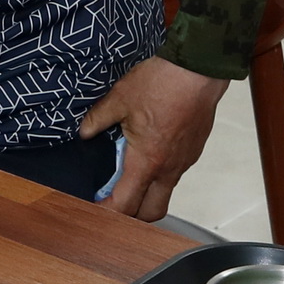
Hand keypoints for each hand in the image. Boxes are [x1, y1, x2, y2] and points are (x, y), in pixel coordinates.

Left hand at [79, 55, 222, 220]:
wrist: (198, 68)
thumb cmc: (163, 83)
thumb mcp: (120, 99)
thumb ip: (98, 119)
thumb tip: (85, 131)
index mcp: (147, 162)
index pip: (126, 204)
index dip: (107, 212)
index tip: (95, 207)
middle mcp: (168, 168)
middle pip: (151, 212)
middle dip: (131, 214)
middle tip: (113, 199)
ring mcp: (184, 161)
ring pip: (165, 193)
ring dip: (146, 193)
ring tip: (128, 174)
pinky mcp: (193, 150)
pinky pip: (175, 173)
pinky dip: (160, 174)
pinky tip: (148, 154)